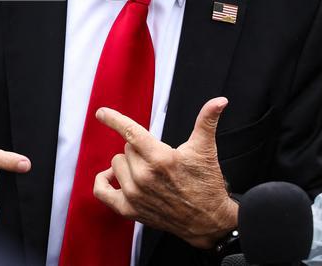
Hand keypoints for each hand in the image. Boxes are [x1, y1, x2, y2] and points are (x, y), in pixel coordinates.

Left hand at [93, 97, 238, 248]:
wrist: (208, 220)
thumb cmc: (206, 184)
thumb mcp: (205, 149)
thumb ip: (207, 121)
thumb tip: (220, 101)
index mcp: (161, 158)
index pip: (130, 132)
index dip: (114, 119)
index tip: (101, 113)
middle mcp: (144, 176)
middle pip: (126, 148)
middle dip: (140, 149)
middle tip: (158, 159)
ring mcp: (135, 194)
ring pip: (116, 164)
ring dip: (127, 164)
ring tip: (147, 170)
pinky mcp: (129, 209)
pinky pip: (102, 191)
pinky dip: (103, 181)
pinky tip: (113, 176)